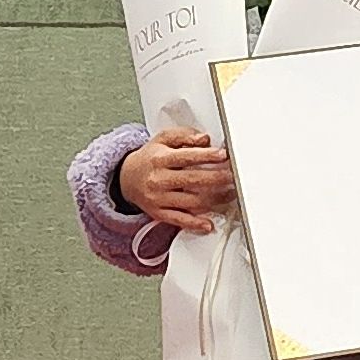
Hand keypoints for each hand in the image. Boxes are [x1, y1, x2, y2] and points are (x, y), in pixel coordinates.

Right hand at [117, 127, 237, 233]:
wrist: (126, 178)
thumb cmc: (150, 158)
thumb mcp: (162, 139)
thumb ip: (184, 136)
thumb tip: (203, 139)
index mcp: (160, 159)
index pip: (186, 157)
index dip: (206, 156)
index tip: (223, 155)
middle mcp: (158, 180)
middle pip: (192, 180)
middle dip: (217, 178)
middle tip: (233, 175)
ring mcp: (158, 198)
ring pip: (190, 201)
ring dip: (214, 199)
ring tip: (230, 194)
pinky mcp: (159, 213)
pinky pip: (179, 220)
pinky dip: (194, 224)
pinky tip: (208, 224)